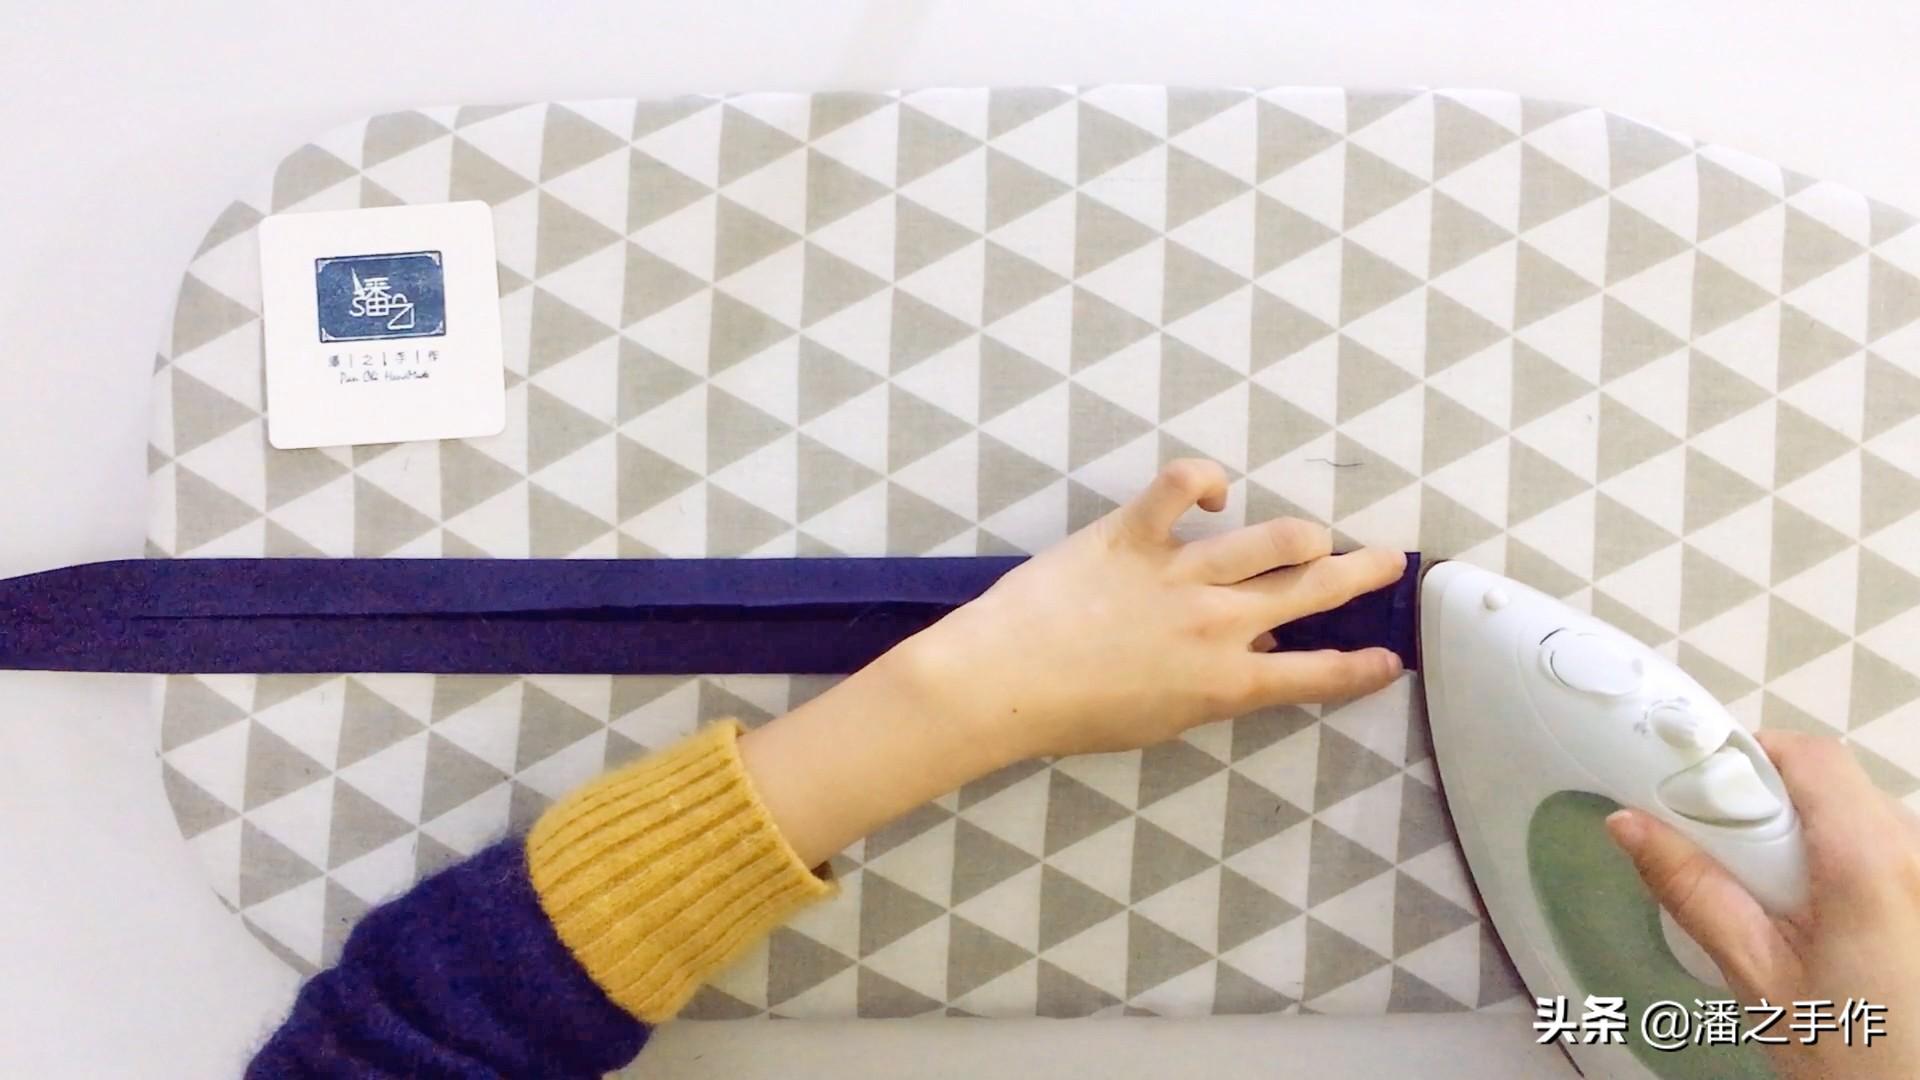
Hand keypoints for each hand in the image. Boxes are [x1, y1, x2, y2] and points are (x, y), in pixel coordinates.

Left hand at [909, 457, 1406, 759]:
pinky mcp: (1135, 532)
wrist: (1003, 682)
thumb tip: (1256, 661)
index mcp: (1225, 682)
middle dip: (1361, 575)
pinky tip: (1213, 492)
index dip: (1360, 668)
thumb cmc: (1074, 716)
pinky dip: (1205, 479)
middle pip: (1312, 591)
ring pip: (1273, 539)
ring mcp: (1179, 573)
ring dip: (1307, 535)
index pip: (1315, 676)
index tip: (1390, 659)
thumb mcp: (1163, 721)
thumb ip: (1215, 690)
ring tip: (1318, 535)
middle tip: (1390, 561)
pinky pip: (1183, 484)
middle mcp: (1217, 624)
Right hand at [1608, 732, 1919, 1078]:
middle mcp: (1917, 853)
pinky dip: (1841, 863)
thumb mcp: (1758, 974)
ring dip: (1806, 836)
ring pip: (1859, 816)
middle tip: (1723, 857)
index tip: (1697, 790)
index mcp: (1870, 861)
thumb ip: (1694, 889)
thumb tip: (1628, 824)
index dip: (1749, 754)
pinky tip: (1817, 922)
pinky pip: (1885, 851)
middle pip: (1834, 783)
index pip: (1809, 755)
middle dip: (1770, 802)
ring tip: (1770, 901)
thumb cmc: (1852, 1053)